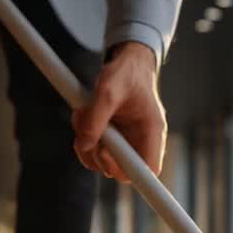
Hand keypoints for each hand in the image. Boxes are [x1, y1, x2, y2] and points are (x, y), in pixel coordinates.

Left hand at [72, 42, 164, 183]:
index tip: (104, 154)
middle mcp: (142, 140)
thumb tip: (85, 145)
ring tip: (81, 117)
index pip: (149, 170)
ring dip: (87, 146)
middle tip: (86, 134)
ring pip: (105, 162)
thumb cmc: (126, 72)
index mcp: (152, 131)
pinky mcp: (115, 137)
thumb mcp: (108, 90)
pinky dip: (85, 138)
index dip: (128, 172)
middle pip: (122, 170)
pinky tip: (82, 118)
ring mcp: (128, 140)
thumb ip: (96, 119)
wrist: (127, 61)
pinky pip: (97, 149)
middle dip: (98, 156)